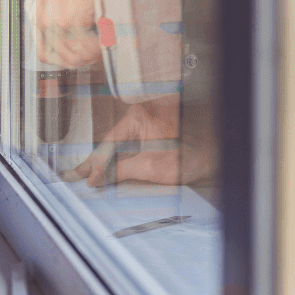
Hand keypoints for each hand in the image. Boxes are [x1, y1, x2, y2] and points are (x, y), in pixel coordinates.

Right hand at [63, 94, 212, 186]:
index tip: (88, 179)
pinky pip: (131, 144)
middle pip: (112, 141)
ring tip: (88, 173)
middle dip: (95, 160)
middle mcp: (142, 115)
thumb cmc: (192, 154)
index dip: (97, 164)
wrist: (217, 152)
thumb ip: (122, 170)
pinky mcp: (156, 131)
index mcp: (138, 117)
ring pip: (120, 143)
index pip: (109, 143)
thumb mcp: (152, 166)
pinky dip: (120, 157)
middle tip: (77, 175)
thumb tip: (99, 177)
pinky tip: (111, 167)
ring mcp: (149, 122)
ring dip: (106, 160)